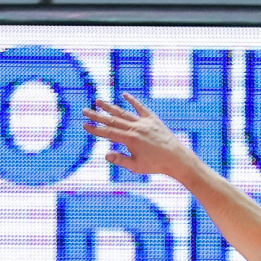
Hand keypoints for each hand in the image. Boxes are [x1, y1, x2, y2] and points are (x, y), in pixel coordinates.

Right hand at [81, 95, 198, 180]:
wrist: (175, 158)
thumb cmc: (155, 165)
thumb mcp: (136, 166)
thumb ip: (120, 159)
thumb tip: (105, 155)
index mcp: (130, 139)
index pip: (108, 132)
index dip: (95, 129)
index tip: (85, 125)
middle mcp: (135, 128)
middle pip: (112, 120)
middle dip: (97, 115)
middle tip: (85, 110)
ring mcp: (144, 122)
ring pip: (124, 112)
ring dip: (110, 106)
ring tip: (99, 101)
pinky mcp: (152, 119)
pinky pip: (141, 107)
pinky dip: (132, 101)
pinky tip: (124, 94)